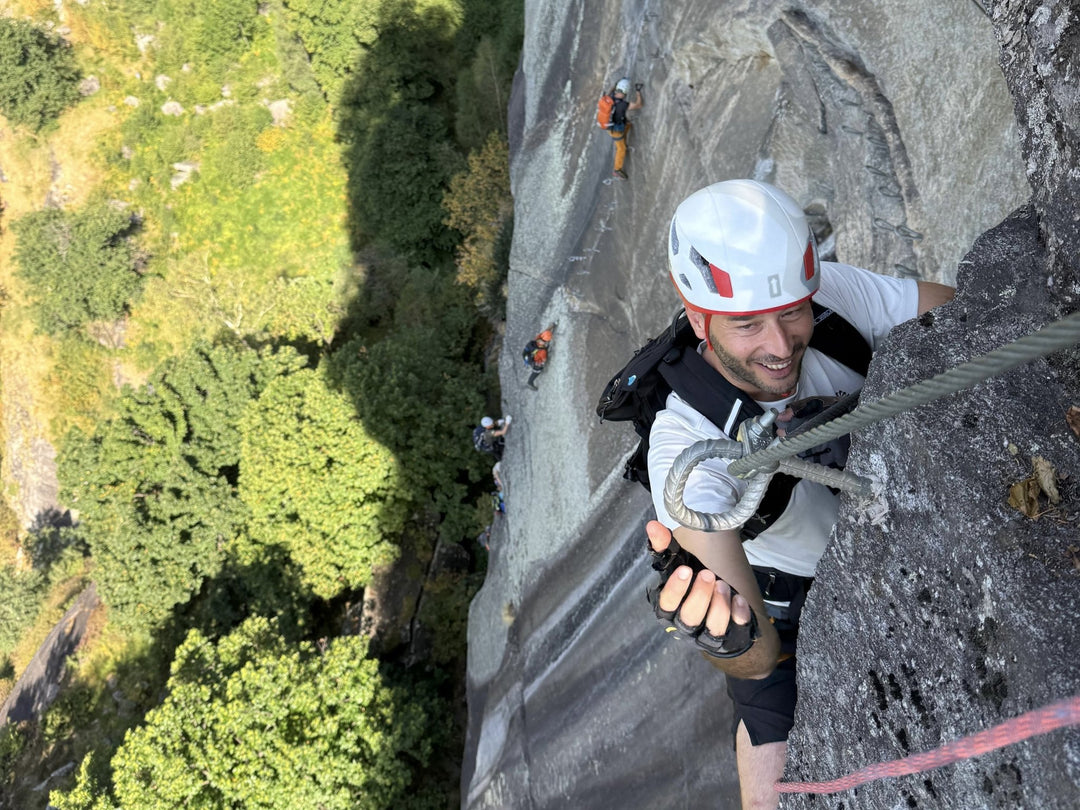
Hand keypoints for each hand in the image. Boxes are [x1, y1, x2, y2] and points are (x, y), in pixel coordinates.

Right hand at [645, 521, 755, 656]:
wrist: (717, 607)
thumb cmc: (693, 585)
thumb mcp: (680, 564)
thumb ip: (665, 547)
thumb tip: (652, 525)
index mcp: (670, 608)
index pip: (667, 603)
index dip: (675, 589)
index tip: (685, 570)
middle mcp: (686, 624)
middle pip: (690, 616)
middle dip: (700, 595)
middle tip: (709, 574)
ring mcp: (707, 633)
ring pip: (712, 626)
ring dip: (719, 604)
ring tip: (723, 584)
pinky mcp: (729, 636)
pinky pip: (735, 629)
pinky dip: (738, 614)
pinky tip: (739, 599)